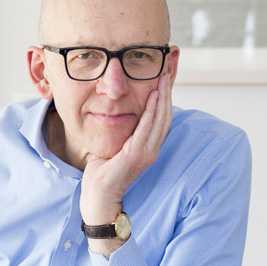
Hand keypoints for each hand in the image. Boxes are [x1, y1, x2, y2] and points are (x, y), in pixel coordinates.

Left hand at [81, 70, 172, 240]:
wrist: (97, 196)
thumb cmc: (102, 173)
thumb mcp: (113, 145)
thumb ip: (120, 131)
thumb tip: (116, 113)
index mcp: (147, 146)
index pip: (161, 117)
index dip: (165, 97)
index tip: (165, 76)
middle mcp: (151, 149)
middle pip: (165, 114)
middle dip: (168, 91)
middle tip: (169, 69)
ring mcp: (146, 152)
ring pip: (161, 119)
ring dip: (164, 97)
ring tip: (165, 76)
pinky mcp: (137, 155)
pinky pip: (148, 128)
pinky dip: (153, 111)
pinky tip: (154, 95)